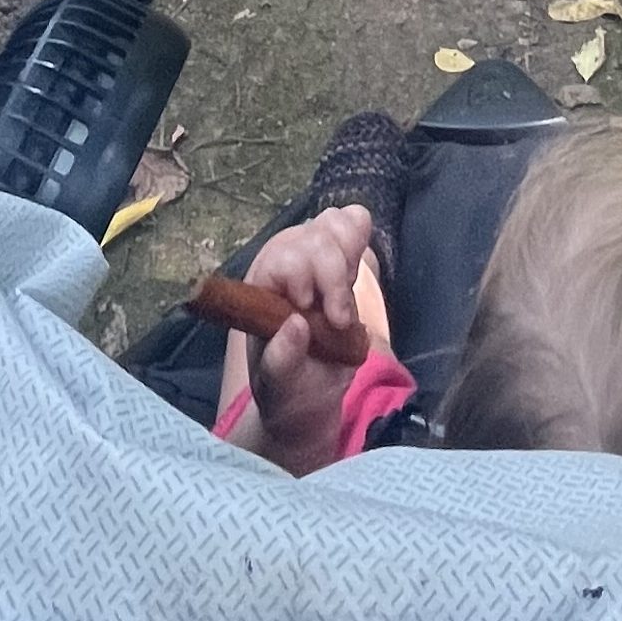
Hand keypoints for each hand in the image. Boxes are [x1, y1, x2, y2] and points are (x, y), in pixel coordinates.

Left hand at [243, 206, 371, 476]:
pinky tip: (355, 273)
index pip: (286, 258)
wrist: (308, 399)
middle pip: (316, 235)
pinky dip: (359, 240)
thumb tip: (296, 325)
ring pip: (335, 222)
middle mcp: (284, 265)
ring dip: (349, 256)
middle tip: (340, 319)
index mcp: (262, 289)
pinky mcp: (339, 260)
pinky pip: (352, 225)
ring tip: (345, 297)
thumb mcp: (279, 387)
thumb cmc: (287, 392)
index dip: (308, 278)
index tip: (320, 316)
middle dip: (335, 273)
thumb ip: (282, 359)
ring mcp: (312, 258)